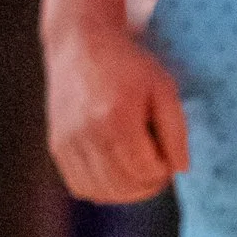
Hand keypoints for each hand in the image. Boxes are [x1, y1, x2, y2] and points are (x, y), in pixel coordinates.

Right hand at [46, 20, 187, 203]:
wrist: (81, 43)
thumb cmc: (128, 65)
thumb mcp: (163, 88)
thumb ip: (176, 131)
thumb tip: (180, 169)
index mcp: (117, 117)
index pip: (146, 170)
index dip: (164, 171)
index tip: (167, 155)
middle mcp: (88, 134)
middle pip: (125, 186)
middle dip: (149, 184)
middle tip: (158, 166)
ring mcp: (68, 142)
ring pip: (103, 192)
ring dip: (127, 191)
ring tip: (139, 170)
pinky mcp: (57, 146)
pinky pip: (81, 187)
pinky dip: (103, 189)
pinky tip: (116, 170)